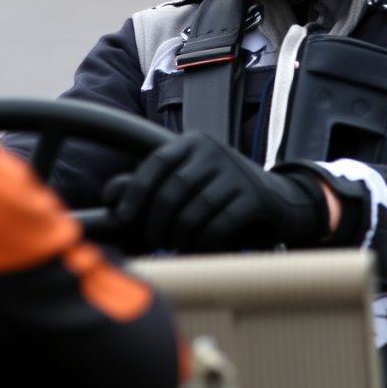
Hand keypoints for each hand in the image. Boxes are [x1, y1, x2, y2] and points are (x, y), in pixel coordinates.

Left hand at [103, 132, 330, 252]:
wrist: (278, 200)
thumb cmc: (221, 194)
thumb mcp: (187, 181)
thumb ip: (150, 186)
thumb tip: (108, 196)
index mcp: (193, 143)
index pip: (156, 164)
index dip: (135, 192)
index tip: (124, 217)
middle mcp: (214, 152)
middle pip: (173, 190)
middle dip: (158, 221)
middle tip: (156, 239)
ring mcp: (237, 173)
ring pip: (195, 210)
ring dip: (180, 234)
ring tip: (177, 243)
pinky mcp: (255, 197)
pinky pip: (220, 224)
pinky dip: (204, 240)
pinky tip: (201, 244)